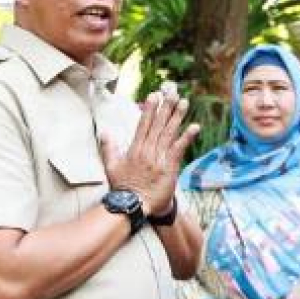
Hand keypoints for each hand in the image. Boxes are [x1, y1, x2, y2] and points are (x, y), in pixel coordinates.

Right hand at [101, 90, 199, 213]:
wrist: (133, 206)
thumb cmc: (123, 188)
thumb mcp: (111, 166)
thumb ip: (109, 148)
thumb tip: (104, 132)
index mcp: (135, 149)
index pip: (143, 124)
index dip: (149, 109)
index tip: (154, 95)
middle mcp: (147, 151)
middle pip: (158, 125)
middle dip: (166, 107)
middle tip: (173, 92)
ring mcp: (159, 158)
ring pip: (169, 133)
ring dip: (177, 117)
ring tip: (184, 102)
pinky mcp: (169, 167)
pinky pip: (179, 149)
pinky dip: (187, 137)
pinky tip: (195, 126)